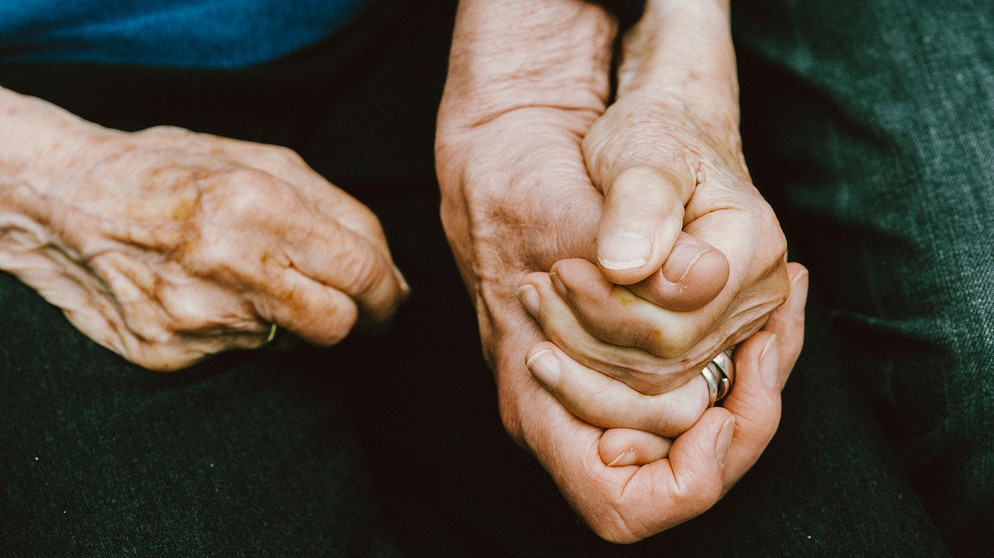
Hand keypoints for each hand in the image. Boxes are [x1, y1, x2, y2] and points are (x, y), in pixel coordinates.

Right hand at [1, 99, 407, 370]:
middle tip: (355, 306)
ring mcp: (197, 318)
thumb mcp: (260, 160)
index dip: (389, 293)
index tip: (392, 298)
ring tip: (256, 279)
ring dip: (293, 317)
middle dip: (358, 319)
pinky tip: (213, 295)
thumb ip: (336, 210)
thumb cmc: (169, 170)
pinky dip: (243, 328)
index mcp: (260, 204)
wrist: (60, 201)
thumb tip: (389, 269)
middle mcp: (231, 267)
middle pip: (337, 324)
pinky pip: (239, 353)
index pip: (361, 272)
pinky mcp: (170, 353)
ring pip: (290, 342)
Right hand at [437, 0, 792, 540]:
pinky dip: (744, 358)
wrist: (510, 167)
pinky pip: (699, 390)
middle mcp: (570, 408)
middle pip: (679, 468)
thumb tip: (699, 275)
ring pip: (698, 430)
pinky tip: (770, 308)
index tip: (724, 412)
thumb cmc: (525, 189)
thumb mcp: (570, 202)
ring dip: (751, 381)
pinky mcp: (630, 361)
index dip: (686, 478)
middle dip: (742, 413)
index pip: (623, 504)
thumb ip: (629, 233)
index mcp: (539, 396)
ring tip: (781, 307)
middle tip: (768, 338)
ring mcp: (600, 388)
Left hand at [517, 0, 789, 395]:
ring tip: (536, 296)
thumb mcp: (645, 154)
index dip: (607, 308)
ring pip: (651, 380)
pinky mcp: (699, 341)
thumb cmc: (655, 140)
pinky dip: (591, 358)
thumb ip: (640, 206)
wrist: (664, 147)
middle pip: (663, 360)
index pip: (675, 324)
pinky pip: (645, 380)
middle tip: (536, 286)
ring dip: (580, 349)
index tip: (561, 268)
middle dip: (587, 331)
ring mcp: (730, 328)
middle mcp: (753, 302)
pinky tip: (552, 323)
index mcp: (752, 253)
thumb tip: (625, 268)